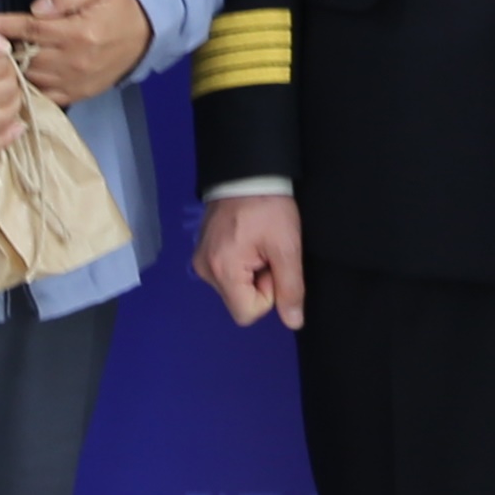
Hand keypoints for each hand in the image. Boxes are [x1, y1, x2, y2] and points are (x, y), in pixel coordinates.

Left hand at [6, 0, 152, 106]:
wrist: (147, 32)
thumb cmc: (118, 4)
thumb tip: (35, 9)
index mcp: (79, 33)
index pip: (30, 29)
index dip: (3, 26)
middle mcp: (75, 61)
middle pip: (26, 58)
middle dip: (1, 51)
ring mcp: (76, 82)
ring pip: (32, 80)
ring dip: (12, 71)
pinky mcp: (79, 94)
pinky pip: (45, 97)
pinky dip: (28, 89)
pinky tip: (17, 79)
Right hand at [197, 191, 308, 330]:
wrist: (246, 171)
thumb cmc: (268, 206)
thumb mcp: (286, 246)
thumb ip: (290, 287)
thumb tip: (293, 323)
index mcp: (222, 271)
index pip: (247, 313)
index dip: (267, 294)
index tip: (272, 264)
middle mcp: (204, 270)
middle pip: (240, 301)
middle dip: (259, 283)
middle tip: (266, 250)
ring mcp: (200, 260)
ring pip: (235, 288)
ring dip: (251, 273)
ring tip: (257, 242)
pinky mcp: (203, 251)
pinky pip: (227, 274)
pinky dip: (241, 264)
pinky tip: (247, 240)